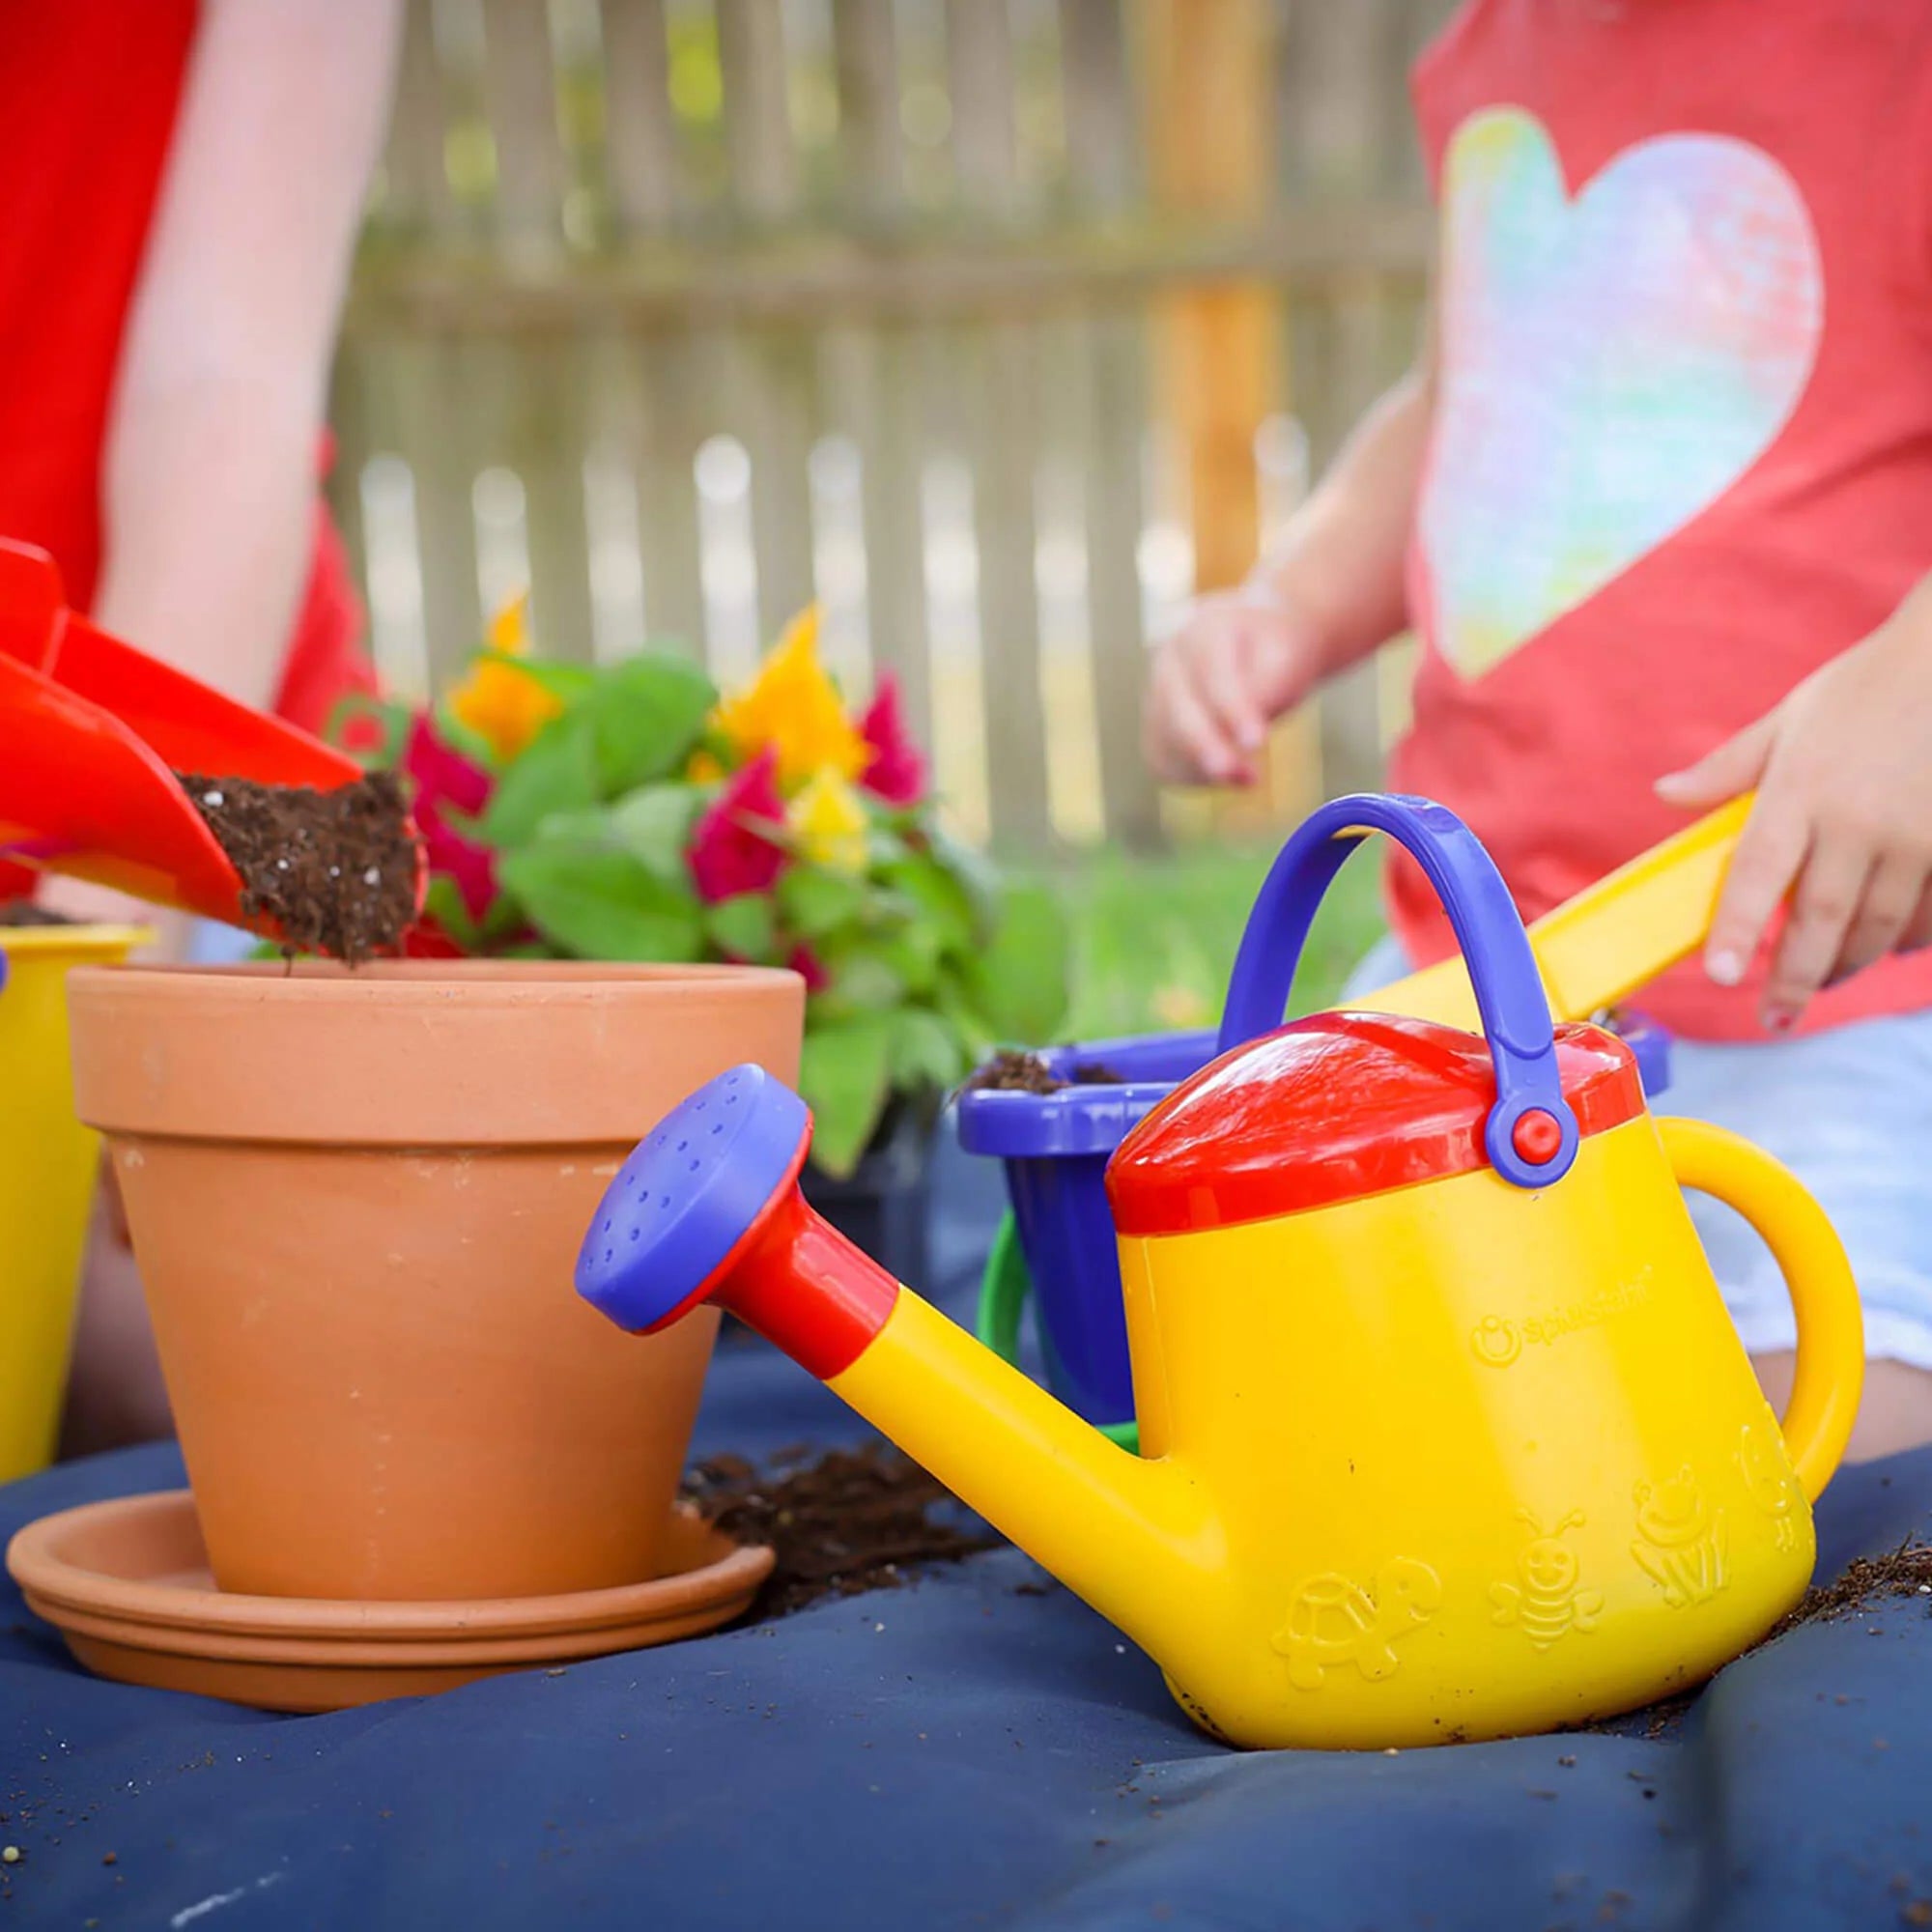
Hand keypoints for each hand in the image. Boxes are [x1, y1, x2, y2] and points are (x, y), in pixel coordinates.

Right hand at [1144, 583, 1323, 785]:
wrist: (1252, 645)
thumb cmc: (1274, 652)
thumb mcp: (1285, 660)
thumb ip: (1266, 691)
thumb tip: (1243, 741)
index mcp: (1204, 630)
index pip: (1213, 674)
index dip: (1233, 711)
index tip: (1257, 742)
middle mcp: (1169, 660)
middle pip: (1178, 709)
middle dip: (1207, 747)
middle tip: (1245, 778)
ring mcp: (1155, 692)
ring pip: (1165, 739)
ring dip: (1204, 769)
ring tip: (1251, 780)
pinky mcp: (1155, 725)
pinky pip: (1162, 759)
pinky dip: (1192, 777)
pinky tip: (1229, 779)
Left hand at [1655, 590, 1931, 1028]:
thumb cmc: (1863, 689)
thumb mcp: (1788, 718)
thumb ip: (1728, 769)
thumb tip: (1665, 794)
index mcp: (1801, 789)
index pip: (1760, 872)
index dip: (1741, 928)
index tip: (1723, 975)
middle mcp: (1857, 820)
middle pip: (1821, 917)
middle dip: (1796, 977)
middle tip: (1772, 1019)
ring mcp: (1914, 835)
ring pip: (1878, 924)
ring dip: (1847, 964)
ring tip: (1819, 986)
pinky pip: (1930, 911)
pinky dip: (1907, 939)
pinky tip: (1886, 950)